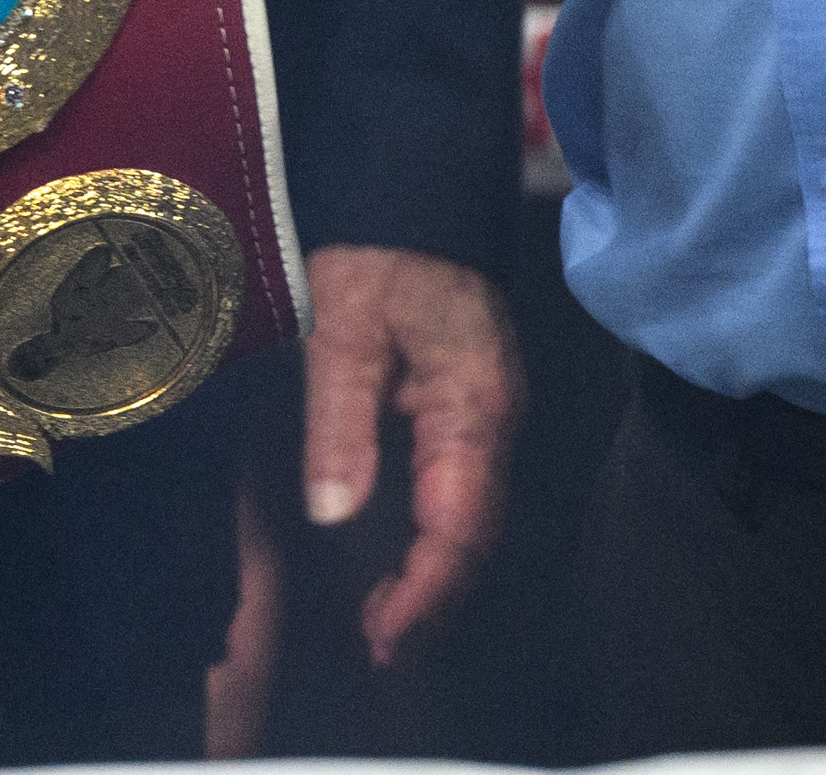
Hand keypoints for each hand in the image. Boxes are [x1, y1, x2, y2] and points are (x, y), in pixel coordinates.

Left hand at [299, 243, 519, 664]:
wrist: (411, 178)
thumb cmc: (380, 244)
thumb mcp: (346, 326)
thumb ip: (341, 419)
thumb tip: (335, 513)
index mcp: (474, 408)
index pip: (461, 526)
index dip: (426, 591)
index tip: (386, 637)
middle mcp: (491, 420)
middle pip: (472, 533)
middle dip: (430, 598)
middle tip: (377, 647)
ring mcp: (481, 412)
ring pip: (466, 515)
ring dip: (429, 572)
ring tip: (382, 620)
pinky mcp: (462, 401)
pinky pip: (455, 485)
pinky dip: (428, 532)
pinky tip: (394, 554)